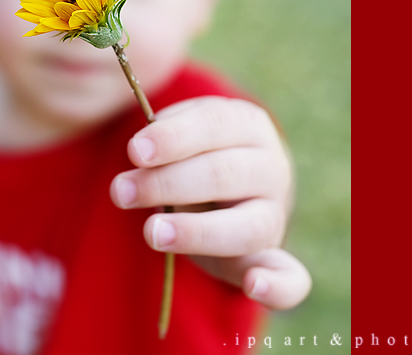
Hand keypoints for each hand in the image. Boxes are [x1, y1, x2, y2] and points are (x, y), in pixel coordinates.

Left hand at [109, 96, 310, 309]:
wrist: (236, 187)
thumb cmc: (197, 152)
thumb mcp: (184, 131)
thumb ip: (165, 136)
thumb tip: (139, 152)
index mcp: (248, 126)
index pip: (214, 125)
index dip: (174, 138)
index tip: (135, 151)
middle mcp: (270, 168)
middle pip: (223, 174)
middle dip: (167, 183)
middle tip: (121, 192)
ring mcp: (275, 216)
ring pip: (247, 227)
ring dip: (197, 232)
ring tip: (152, 232)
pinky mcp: (273, 260)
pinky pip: (290, 278)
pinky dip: (276, 285)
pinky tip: (253, 286)